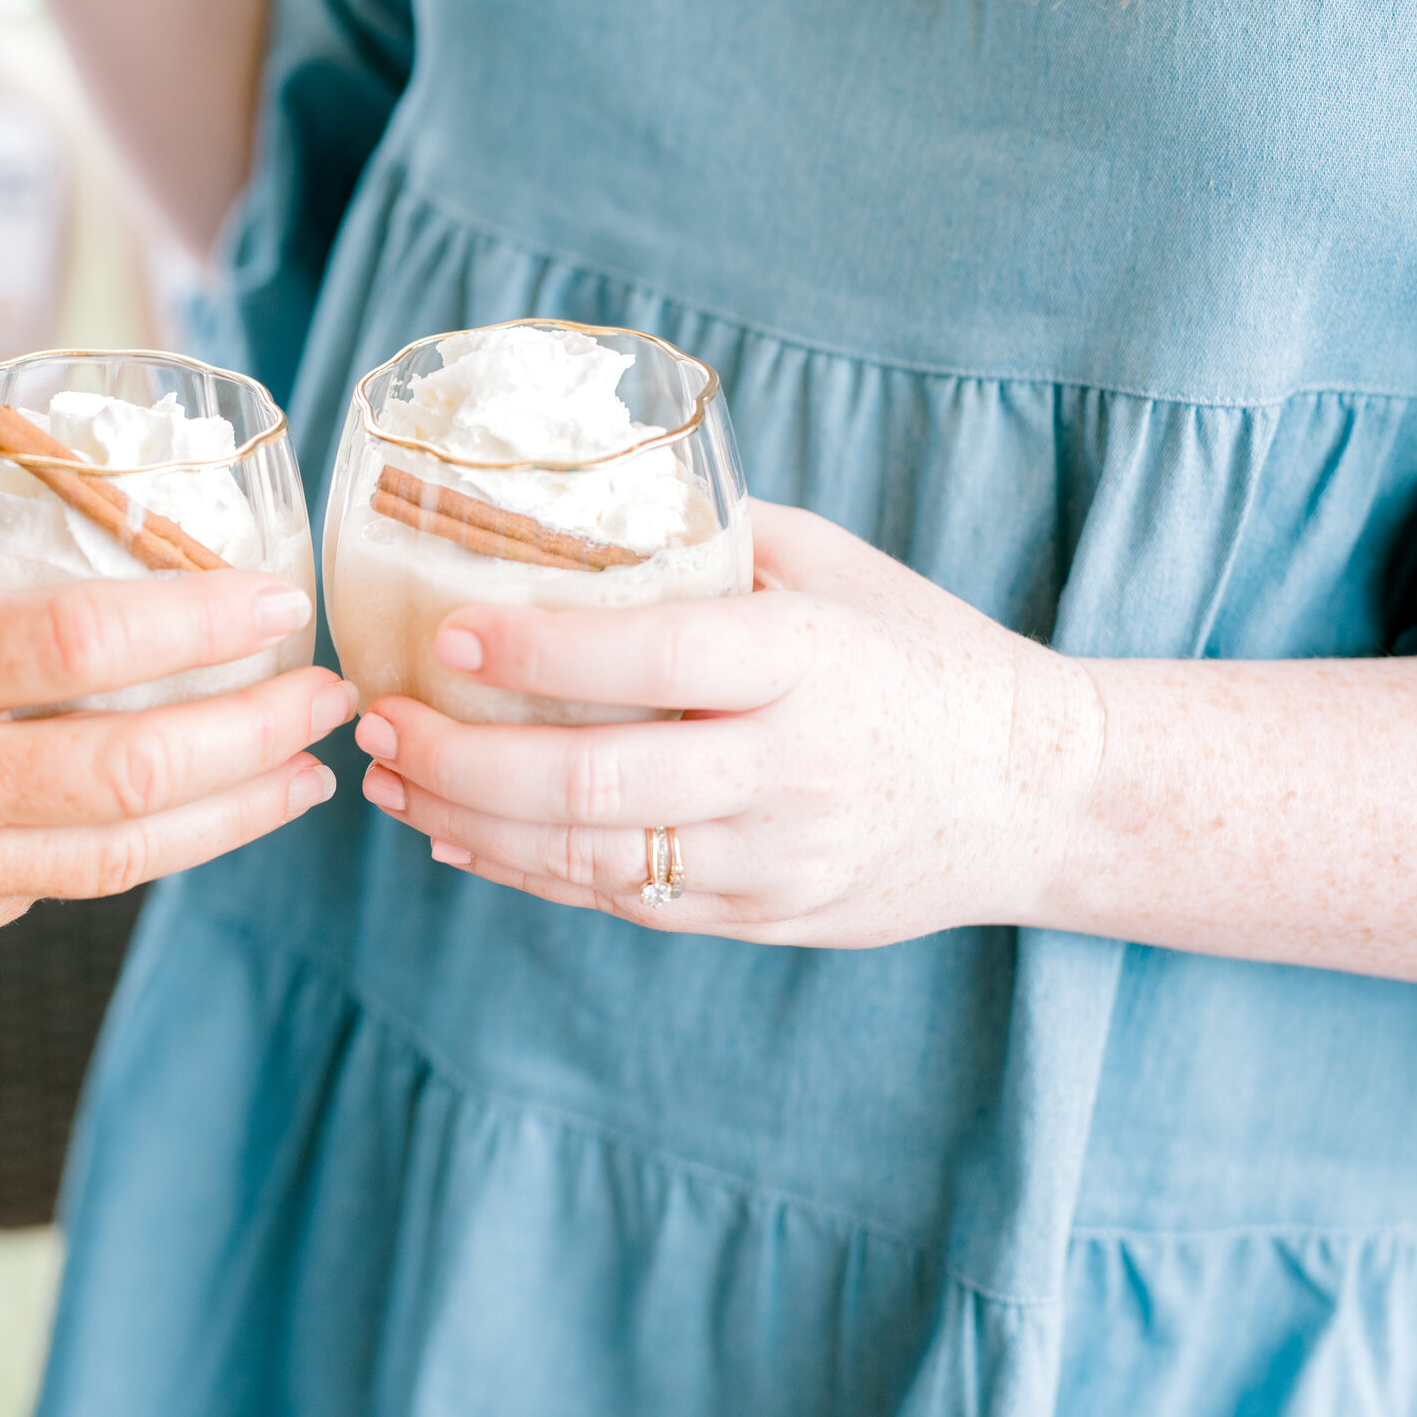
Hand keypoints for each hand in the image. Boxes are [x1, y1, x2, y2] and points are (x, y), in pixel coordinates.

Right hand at [0, 513, 352, 1000]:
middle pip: (127, 766)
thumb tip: (41, 488)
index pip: (75, 641)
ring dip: (232, 812)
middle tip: (327, 695)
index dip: (196, 620)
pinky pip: (53, 891)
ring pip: (116, 854)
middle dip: (253, 731)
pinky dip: (137, 851)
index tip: (279, 602)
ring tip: (305, 774)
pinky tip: (197, 817)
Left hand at [351, 502, 1102, 945]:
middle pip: (597, 783)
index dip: (539, 651)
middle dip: (463, 759)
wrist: (1039, 791)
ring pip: (594, 858)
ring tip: (390, 776)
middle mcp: (790, 769)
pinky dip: (526, 873)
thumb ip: (716, 539)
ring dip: (470, 821)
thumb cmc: (921, 654)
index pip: (656, 658)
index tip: (446, 634)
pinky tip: (457, 837)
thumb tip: (573, 498)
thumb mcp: (840, 570)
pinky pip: (625, 902)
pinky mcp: (766, 917)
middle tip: (378, 718)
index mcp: (808, 661)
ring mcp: (777, 859)